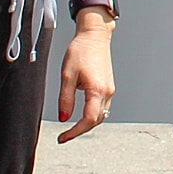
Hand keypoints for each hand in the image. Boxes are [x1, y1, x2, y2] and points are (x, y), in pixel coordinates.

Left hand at [57, 16, 114, 142]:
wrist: (95, 36)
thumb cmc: (81, 51)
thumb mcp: (67, 75)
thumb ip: (65, 99)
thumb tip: (64, 118)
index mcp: (97, 90)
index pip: (88, 120)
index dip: (75, 132)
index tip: (62, 137)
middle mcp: (107, 92)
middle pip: (96, 121)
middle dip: (80, 131)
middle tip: (64, 136)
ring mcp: (110, 90)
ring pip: (101, 115)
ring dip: (87, 124)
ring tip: (72, 128)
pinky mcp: (109, 87)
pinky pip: (103, 107)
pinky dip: (93, 115)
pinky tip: (82, 116)